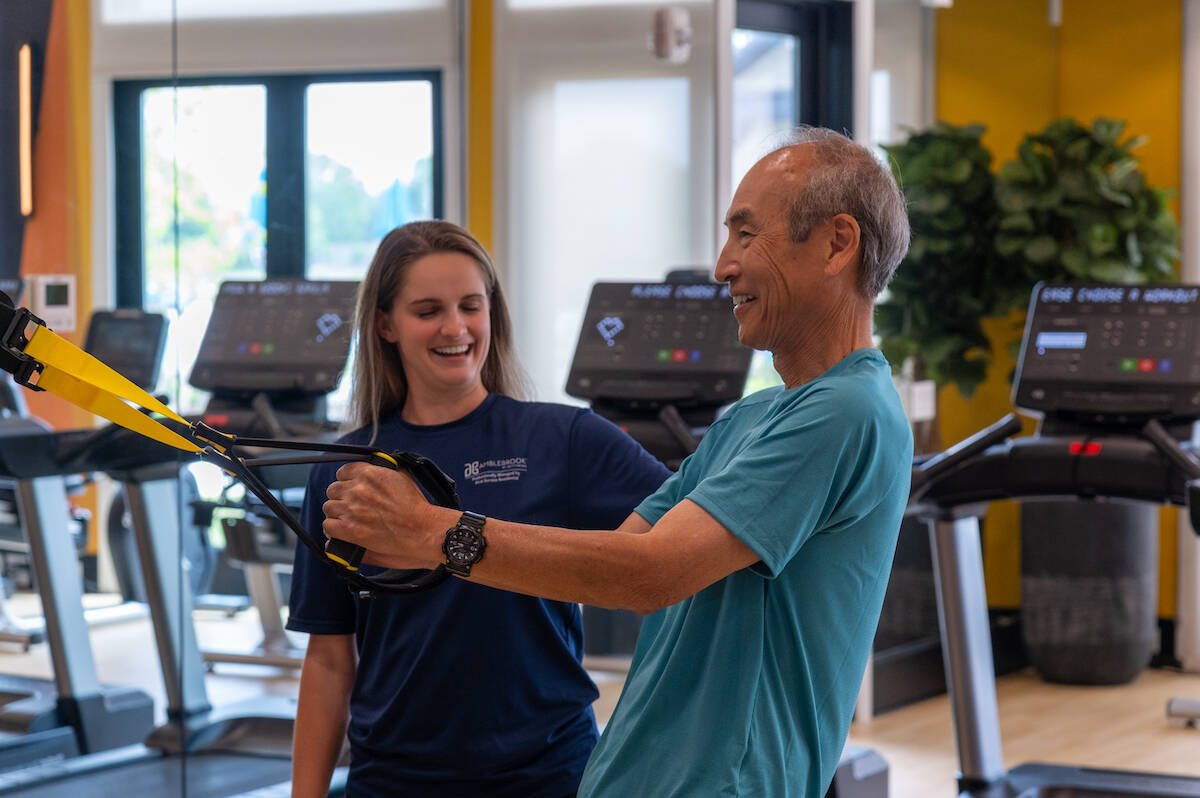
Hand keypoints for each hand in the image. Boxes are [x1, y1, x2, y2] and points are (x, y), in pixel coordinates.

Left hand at [322, 462, 443, 569]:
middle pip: (333, 490)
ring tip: (349, 519)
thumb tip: (373, 468)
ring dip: (337, 513)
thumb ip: (382, 469)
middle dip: (341, 497)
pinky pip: (328, 526)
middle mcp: (357, 490)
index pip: (342, 472)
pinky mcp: (349, 530)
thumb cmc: (415, 506)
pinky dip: (334, 529)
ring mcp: (351, 509)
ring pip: (329, 508)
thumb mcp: (402, 476)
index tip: (350, 488)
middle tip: (351, 506)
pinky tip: (344, 531)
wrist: (421, 530)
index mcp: (369, 474)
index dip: (346, 481)